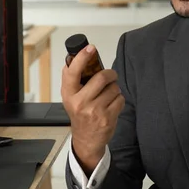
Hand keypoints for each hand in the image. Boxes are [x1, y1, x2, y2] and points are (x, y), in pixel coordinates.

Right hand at [61, 44, 124, 175]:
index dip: (82, 57)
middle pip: (101, 77)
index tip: (90, 48)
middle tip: (110, 76)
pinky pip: (120, 99)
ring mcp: (94, 111)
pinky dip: (119, 100)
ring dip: (114, 89)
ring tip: (107, 96)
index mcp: (69, 94)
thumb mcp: (69, 97)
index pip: (73, 72)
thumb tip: (72, 58)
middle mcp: (80, 102)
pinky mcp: (108, 118)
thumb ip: (70, 79)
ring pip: (113, 88)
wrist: (86, 140)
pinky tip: (111, 105)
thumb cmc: (79, 114)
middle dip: (110, 74)